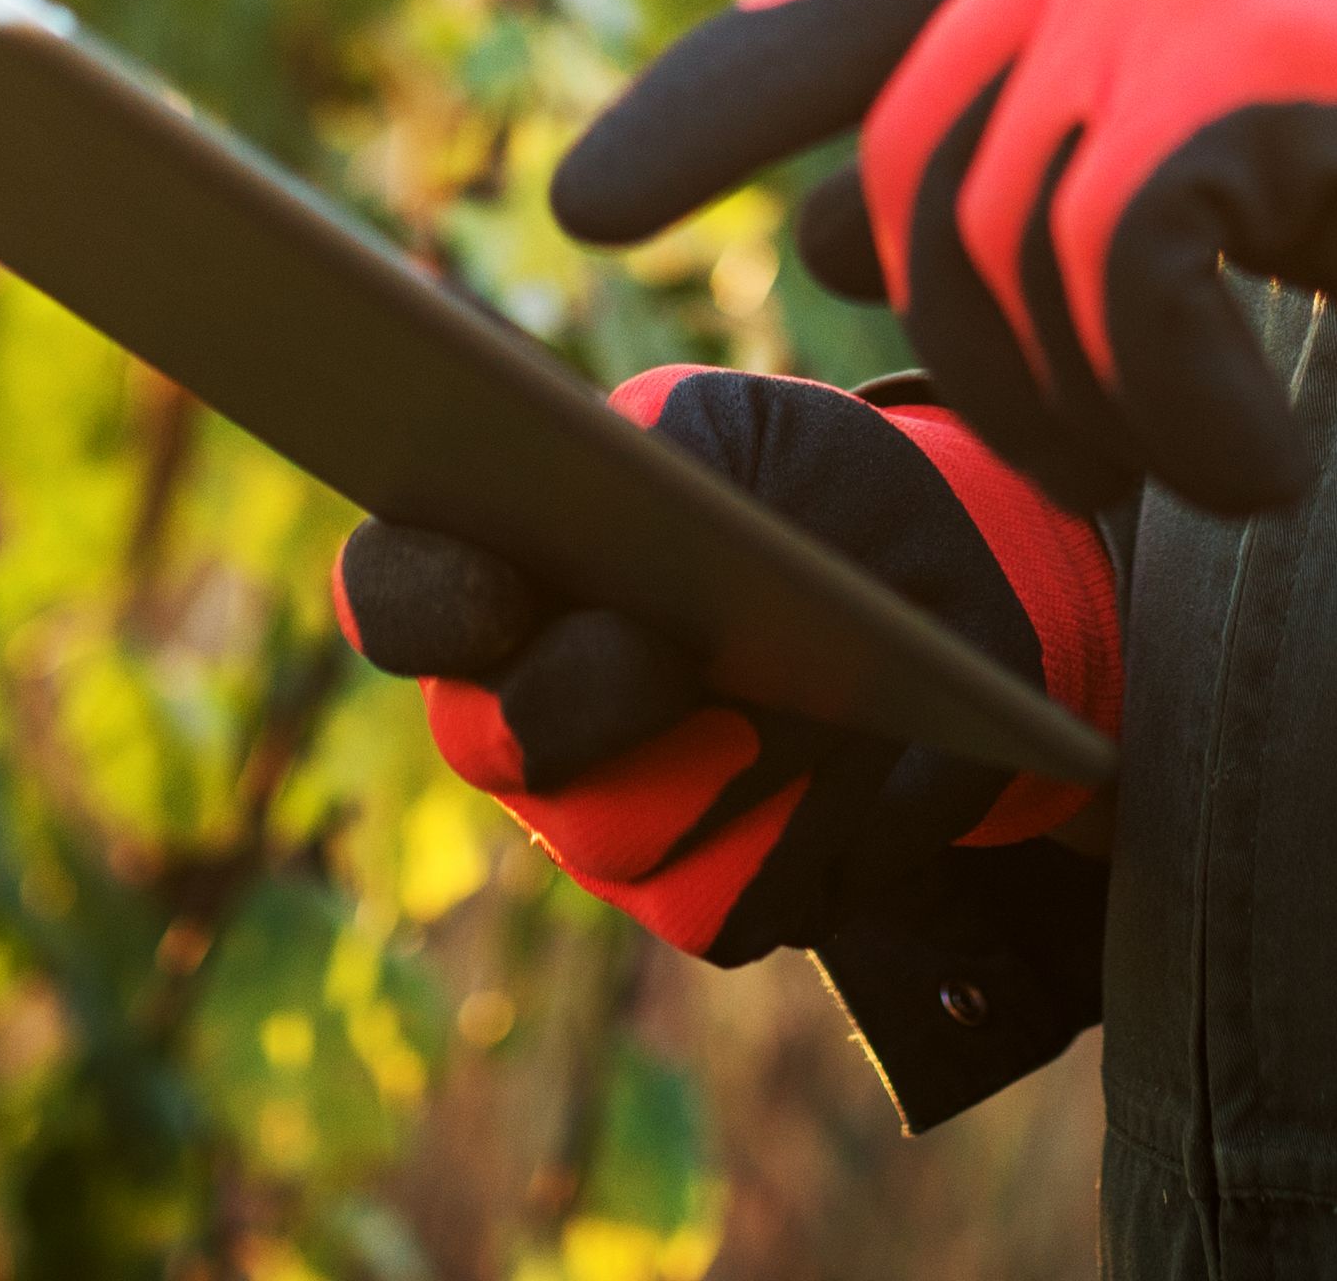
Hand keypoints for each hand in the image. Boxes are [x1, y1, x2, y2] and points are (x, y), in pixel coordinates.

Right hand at [329, 365, 1118, 966]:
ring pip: (612, 831)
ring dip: (731, 756)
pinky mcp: (703, 901)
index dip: (421, 602)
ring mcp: (598, 822)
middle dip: (590, 690)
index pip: (394, 592)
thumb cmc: (810, 495)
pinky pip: (723, 898)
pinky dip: (809, 826)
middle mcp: (517, 715)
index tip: (498, 594)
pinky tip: (867, 759)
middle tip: (678, 651)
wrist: (942, 594)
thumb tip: (624, 509)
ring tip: (829, 693)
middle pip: (489, 741)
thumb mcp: (748, 436)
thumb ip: (672, 454)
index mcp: (498, 574)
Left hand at [546, 0, 1336, 513]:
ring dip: (1096, 409)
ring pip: (1000, 259)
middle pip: (910, 183)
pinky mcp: (1243, 84)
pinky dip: (1187, 426)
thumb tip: (849, 224)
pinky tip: (1275, 460)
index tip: (577, 209)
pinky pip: (1118, 303)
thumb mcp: (1221, 102)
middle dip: (980, 361)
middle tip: (1111, 449)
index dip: (697, 108)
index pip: (839, 12)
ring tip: (1215, 444)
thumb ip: (1043, 129)